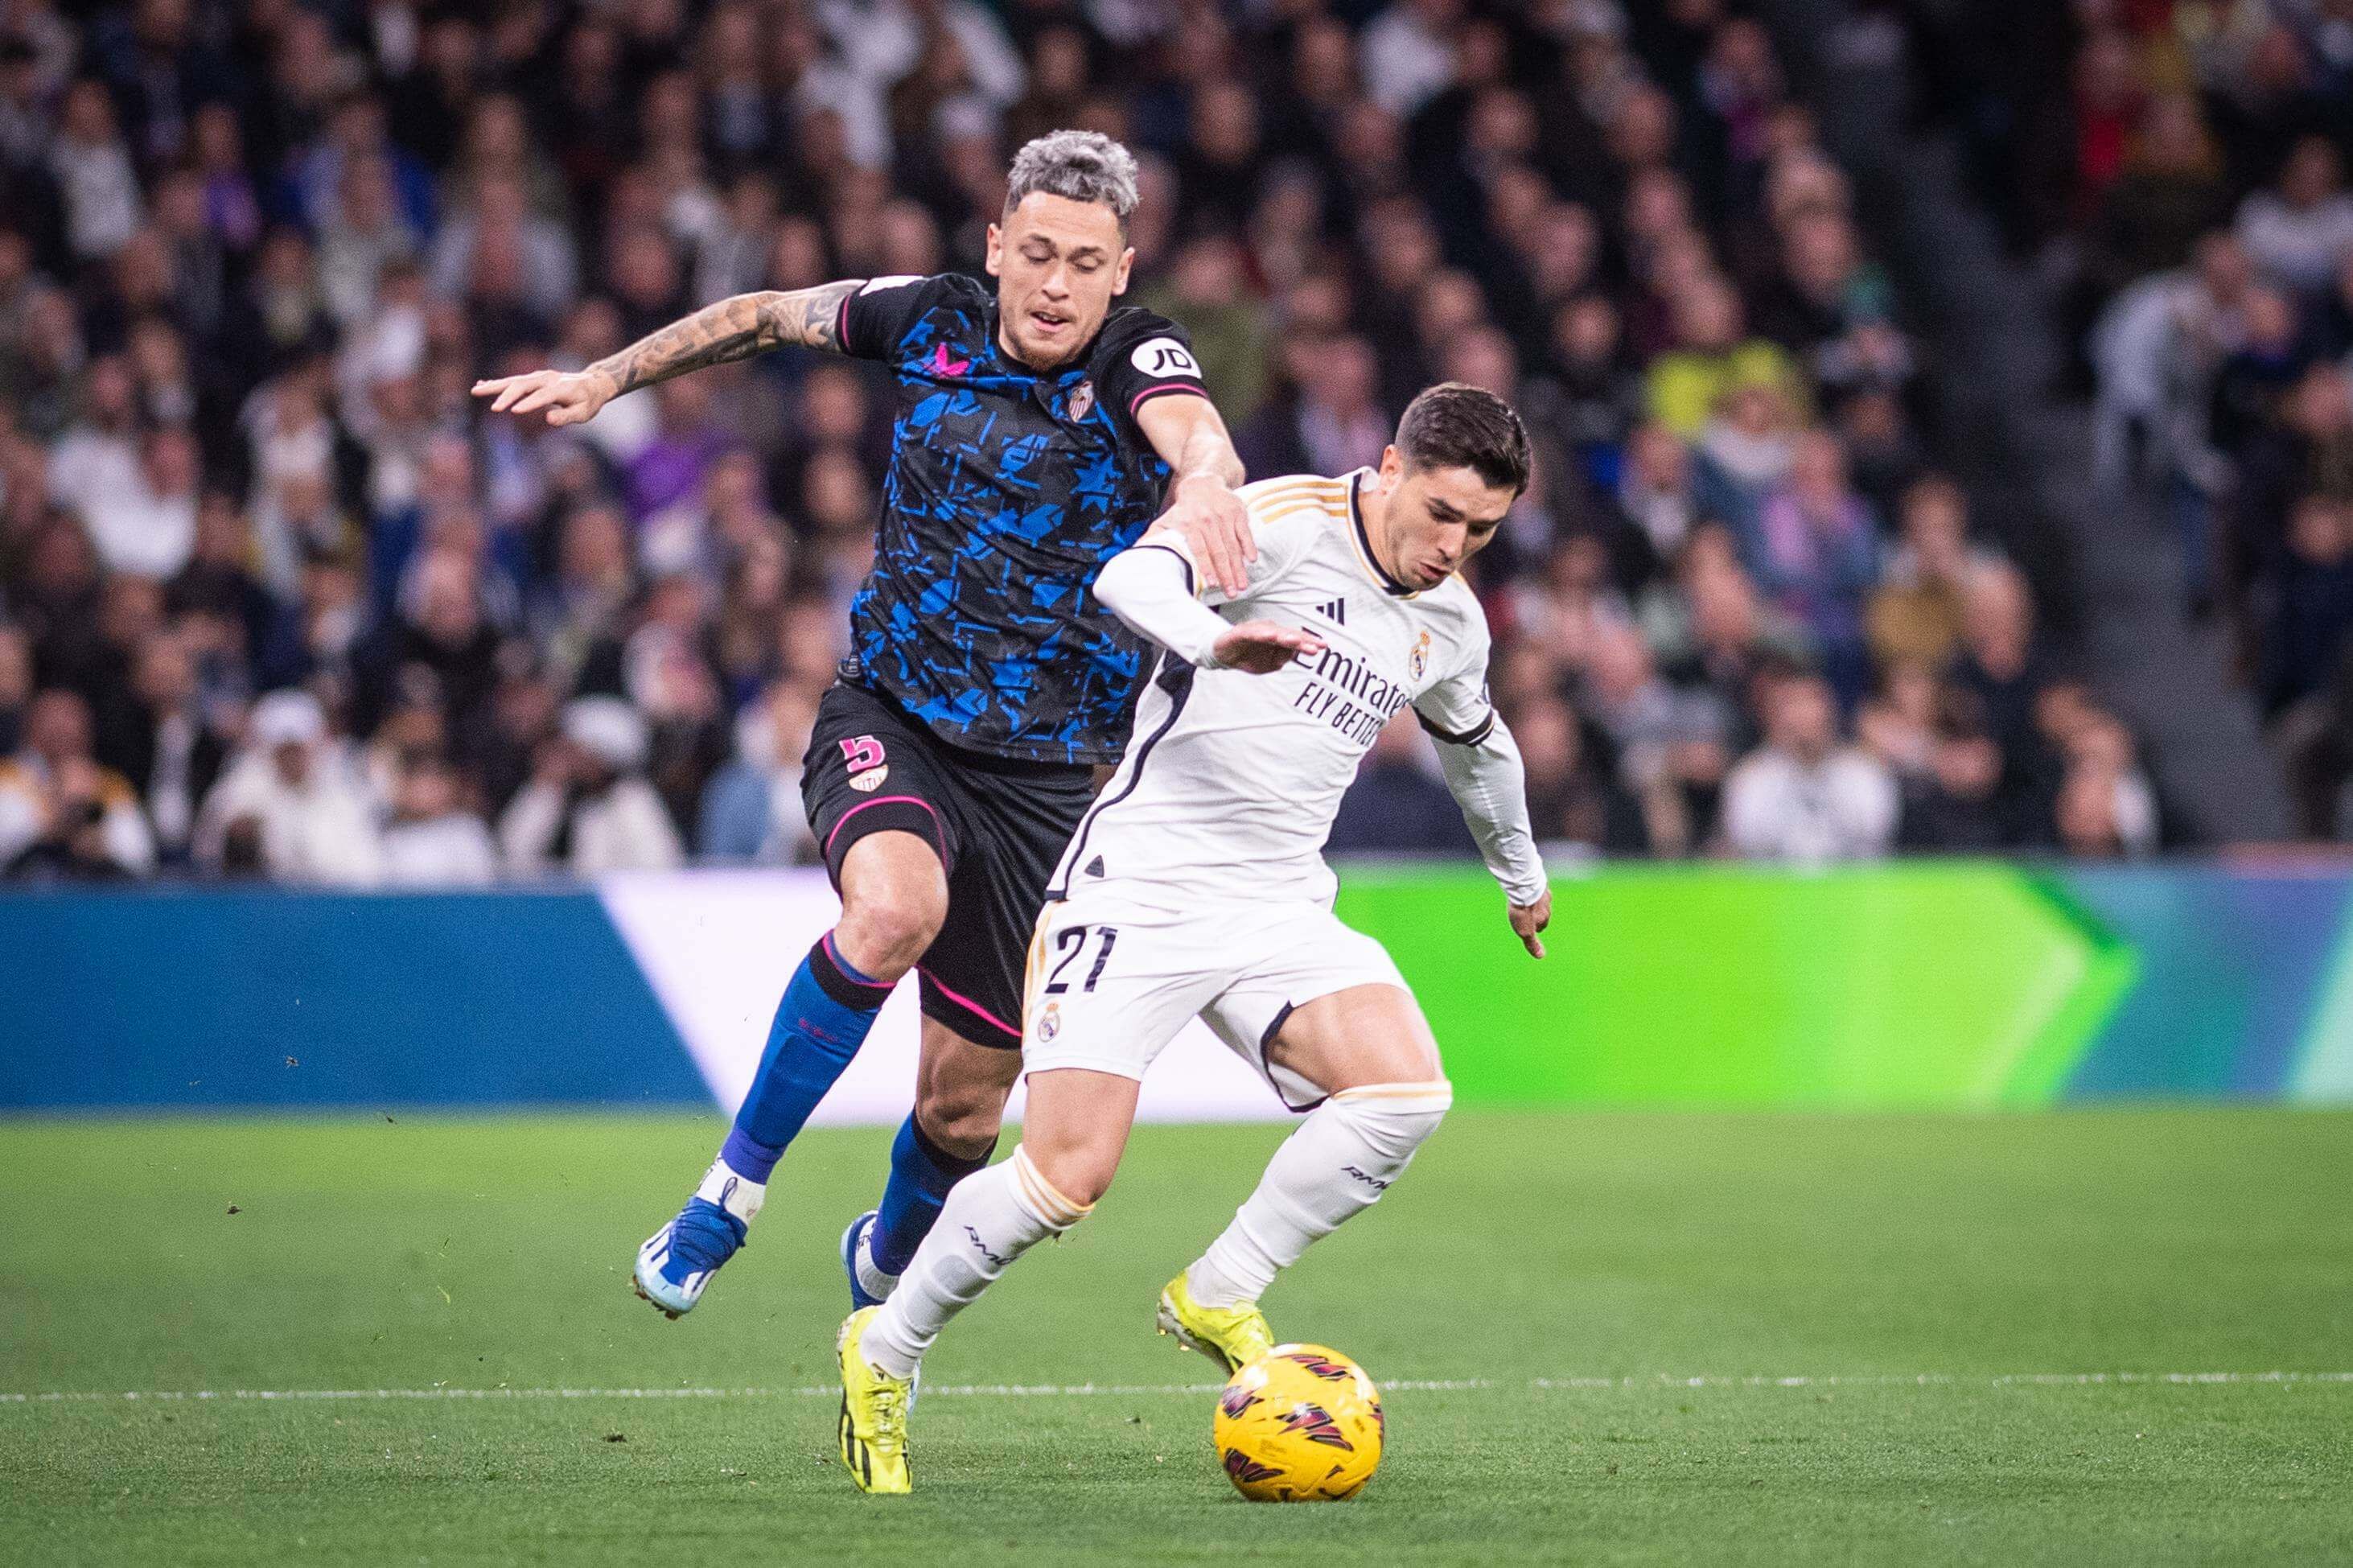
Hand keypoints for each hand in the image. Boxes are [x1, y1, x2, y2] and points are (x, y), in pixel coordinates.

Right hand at [470, 367, 618, 427]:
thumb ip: (567, 416)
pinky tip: (482, 384)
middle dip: (507, 396)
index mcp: (561, 388)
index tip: (514, 411)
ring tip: (475, 390)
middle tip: (493, 409)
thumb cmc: (588, 401)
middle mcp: (547, 379)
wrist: (591, 383)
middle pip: (523, 385)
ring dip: (495, 386)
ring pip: (514, 380)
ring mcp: (538, 377)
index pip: (543, 396)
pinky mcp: (532, 379)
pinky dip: (498, 383)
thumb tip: (548, 419)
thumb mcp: (584, 413)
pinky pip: (513, 380)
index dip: (529, 403)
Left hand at [1161, 474, 1253, 596]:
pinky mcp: (1238, 512)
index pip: (1200, 549)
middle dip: (1227, 575)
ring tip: (1242, 585)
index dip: (1206, 568)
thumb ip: (1155, 536)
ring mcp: (1224, 516)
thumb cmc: (1184, 509)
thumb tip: (1138, 552)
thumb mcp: (1167, 520)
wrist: (1202, 483)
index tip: (1212, 584)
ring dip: (1238, 567)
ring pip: (1233, 546)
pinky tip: (1251, 561)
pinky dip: (1249, 547)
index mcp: (1190, 525)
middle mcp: (1207, 520)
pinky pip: (1245, 533)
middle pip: (1219, 552)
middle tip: (1232, 593)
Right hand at [1211, 619, 1324, 673]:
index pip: (1296, 639)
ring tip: (1295, 641)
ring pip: (1272, 632)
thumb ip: (1280, 659)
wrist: (1222, 655)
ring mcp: (1255, 631)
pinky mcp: (1240, 633)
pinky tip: (1270, 635)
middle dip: (1301, 640)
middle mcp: (1268, 632)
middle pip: (1287, 635)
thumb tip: (1291, 654)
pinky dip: (1261, 633)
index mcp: (1277, 640)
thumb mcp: (1268, 665)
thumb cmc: (1248, 657)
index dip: (1309, 642)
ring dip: (1284, 636)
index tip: (1324, 646)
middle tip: (1314, 646)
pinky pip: (1252, 633)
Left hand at [1509, 890, 1550, 958]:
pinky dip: (1531, 888)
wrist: (1523, 887)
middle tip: (1526, 913)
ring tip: (1524, 900)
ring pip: (1539, 898)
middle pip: (1542, 911)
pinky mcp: (1537, 879)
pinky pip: (1535, 885)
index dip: (1535, 927)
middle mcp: (1546, 904)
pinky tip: (1523, 887)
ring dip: (1533, 900)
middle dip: (1535, 913)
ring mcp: (1543, 891)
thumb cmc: (1523, 910)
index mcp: (1544, 917)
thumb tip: (1541, 956)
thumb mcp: (1525, 931)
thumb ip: (1532, 944)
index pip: (1542, 925)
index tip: (1530, 927)